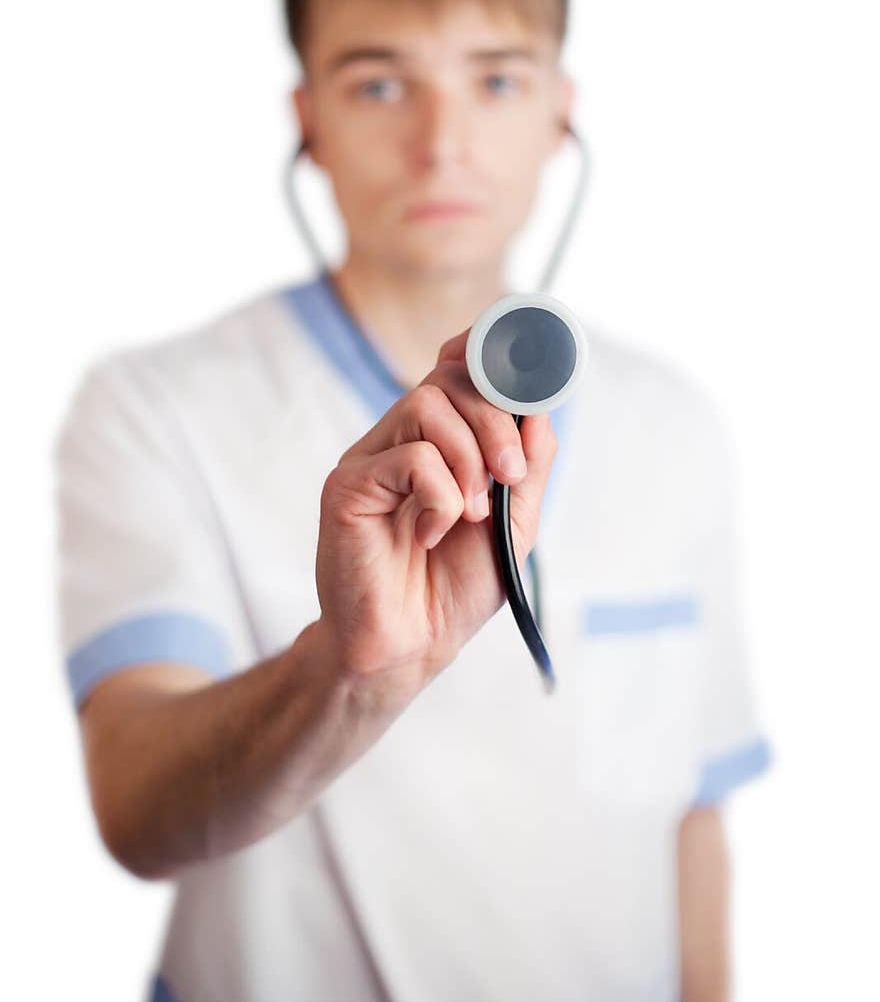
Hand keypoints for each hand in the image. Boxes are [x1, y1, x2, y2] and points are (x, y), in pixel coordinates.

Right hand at [314, 326, 557, 696]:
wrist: (410, 647)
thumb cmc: (454, 587)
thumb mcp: (514, 521)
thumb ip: (530, 465)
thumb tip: (542, 409)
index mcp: (440, 440)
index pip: (458, 368)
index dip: (490, 355)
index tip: (530, 377)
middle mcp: (402, 438)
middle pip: (449, 378)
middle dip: (496, 419)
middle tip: (511, 475)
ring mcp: (371, 457)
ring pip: (427, 405)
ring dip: (470, 457)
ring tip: (476, 512)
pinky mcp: (347, 485)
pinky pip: (409, 458)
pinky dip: (440, 497)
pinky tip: (433, 533)